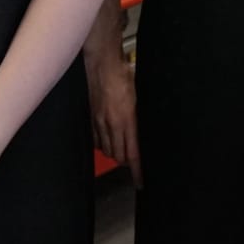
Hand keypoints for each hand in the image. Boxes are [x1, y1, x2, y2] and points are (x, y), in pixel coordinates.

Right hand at [88, 56, 142, 186]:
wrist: (101, 61)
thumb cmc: (122, 73)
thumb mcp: (142, 93)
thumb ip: (143, 113)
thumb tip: (152, 122)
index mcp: (127, 120)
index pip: (134, 154)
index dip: (137, 171)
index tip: (140, 182)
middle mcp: (112, 124)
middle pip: (119, 156)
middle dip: (127, 162)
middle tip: (134, 164)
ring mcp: (99, 121)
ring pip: (107, 149)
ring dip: (115, 154)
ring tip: (122, 152)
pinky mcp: (90, 116)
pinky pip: (96, 139)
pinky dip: (102, 144)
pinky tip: (107, 140)